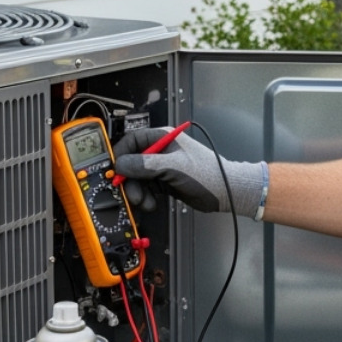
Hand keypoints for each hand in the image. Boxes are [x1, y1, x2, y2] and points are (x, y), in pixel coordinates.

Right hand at [113, 127, 266, 216]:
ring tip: (145, 202)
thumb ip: (145, 165)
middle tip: (131, 194)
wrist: (225, 192)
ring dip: (137, 191)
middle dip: (130, 179)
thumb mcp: (173, 167)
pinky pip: (147, 187)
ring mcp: (163, 166)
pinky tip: (150, 203)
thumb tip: (121, 164)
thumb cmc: (206, 173)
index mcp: (163, 138)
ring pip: (138, 177)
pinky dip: (145, 196)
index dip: (121, 154)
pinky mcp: (165, 181)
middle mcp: (160, 150)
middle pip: (132, 162)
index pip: (132, 140)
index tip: (116, 171)